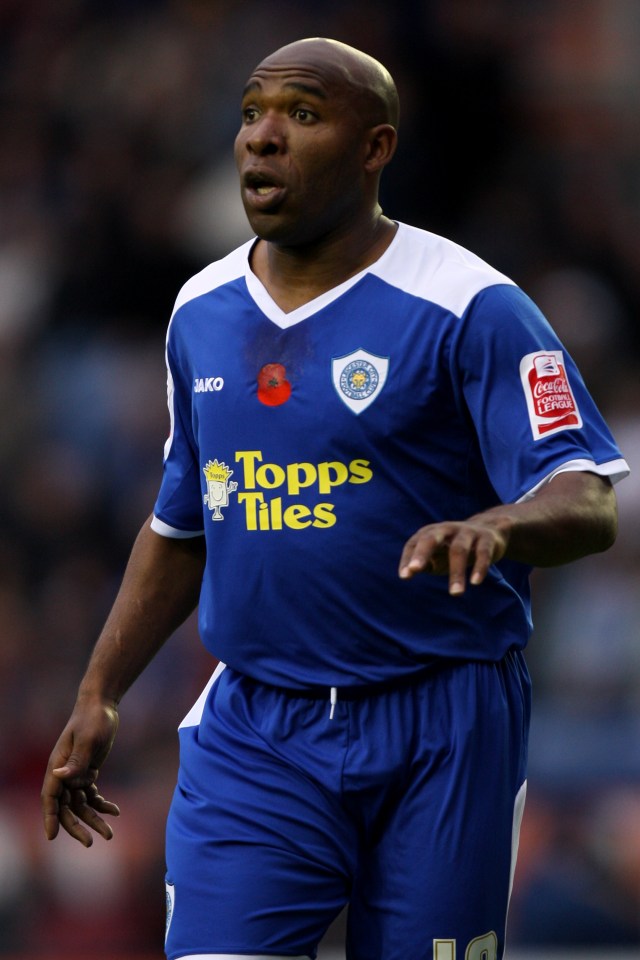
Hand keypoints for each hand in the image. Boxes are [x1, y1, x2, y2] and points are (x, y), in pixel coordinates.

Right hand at [41, 699, 120, 846]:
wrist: (102, 705)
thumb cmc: (93, 719)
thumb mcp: (89, 739)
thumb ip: (77, 760)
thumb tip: (60, 776)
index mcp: (58, 765)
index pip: (50, 797)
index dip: (49, 817)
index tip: (52, 837)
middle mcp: (63, 772)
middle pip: (65, 806)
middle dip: (76, 826)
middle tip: (90, 843)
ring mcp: (75, 773)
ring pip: (80, 804)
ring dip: (93, 819)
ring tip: (109, 834)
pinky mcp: (87, 770)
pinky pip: (91, 795)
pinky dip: (102, 804)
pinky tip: (115, 811)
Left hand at [398, 516, 509, 594]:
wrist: (490, 531)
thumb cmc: (454, 549)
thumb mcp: (437, 556)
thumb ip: (424, 564)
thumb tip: (409, 572)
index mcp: (431, 533)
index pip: (414, 544)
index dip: (407, 558)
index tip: (405, 576)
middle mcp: (446, 529)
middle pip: (431, 539)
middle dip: (422, 553)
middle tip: (415, 569)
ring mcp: (467, 532)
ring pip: (459, 550)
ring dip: (457, 572)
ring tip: (455, 594)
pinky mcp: (487, 539)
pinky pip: (483, 553)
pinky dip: (480, 567)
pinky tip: (475, 582)